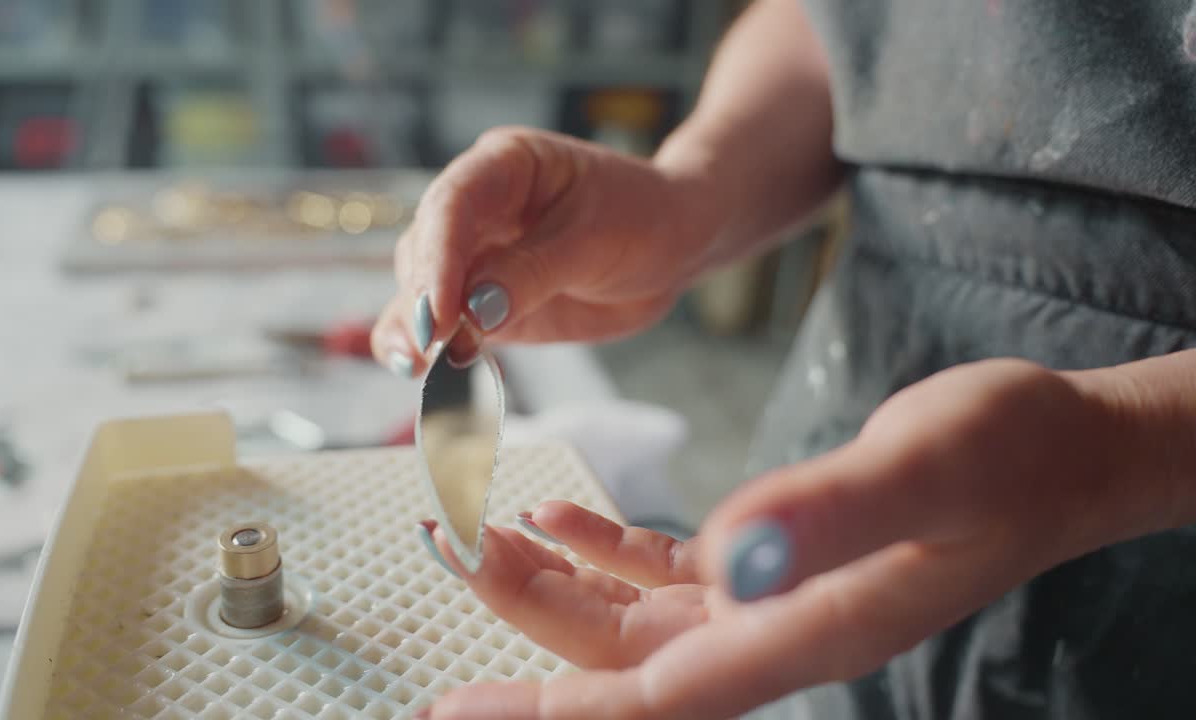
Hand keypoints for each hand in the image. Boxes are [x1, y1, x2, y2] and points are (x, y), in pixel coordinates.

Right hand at [369, 127, 717, 375]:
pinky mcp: (483, 302)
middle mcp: (478, 206)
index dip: (439, 258)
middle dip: (422, 298)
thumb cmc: (641, 220)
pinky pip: (446, 324)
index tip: (438, 311)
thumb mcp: (594, 243)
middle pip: (427, 247)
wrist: (671, 246)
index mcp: (505, 166)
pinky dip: (432, 348)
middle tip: (430, 346)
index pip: (453, 204)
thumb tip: (474, 312)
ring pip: (423, 287)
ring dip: (414, 327)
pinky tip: (419, 371)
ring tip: (415, 365)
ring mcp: (476, 255)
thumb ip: (533, 274)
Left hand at [417, 359, 1175, 718]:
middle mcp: (777, 633)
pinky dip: (605, 552)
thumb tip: (730, 562)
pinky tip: (562, 514)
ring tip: (482, 532)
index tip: (454, 714)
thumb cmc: (1012, 456)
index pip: (651, 699)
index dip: (550, 711)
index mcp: (804, 632)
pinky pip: (667, 579)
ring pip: (632, 622)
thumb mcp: (929, 466)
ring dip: (553, 584)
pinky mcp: (776, 564)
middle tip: (445, 563)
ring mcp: (774, 603)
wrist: (1062, 452)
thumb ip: (833, 515)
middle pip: (620, 662)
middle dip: (523, 625)